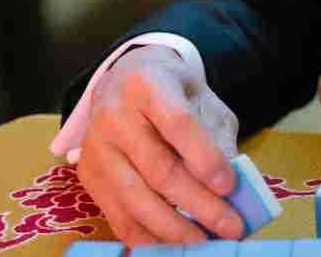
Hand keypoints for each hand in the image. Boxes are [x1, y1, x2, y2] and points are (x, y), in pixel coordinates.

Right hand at [53, 45, 244, 244]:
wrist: (124, 81)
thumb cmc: (172, 93)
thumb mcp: (202, 100)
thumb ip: (216, 137)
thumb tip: (233, 188)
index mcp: (148, 84)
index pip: (178, 123)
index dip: (205, 158)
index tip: (230, 186)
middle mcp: (114, 114)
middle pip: (158, 168)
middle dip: (198, 203)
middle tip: (230, 226)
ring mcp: (96, 147)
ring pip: (135, 199)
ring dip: (174, 229)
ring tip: (206, 243)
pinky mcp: (88, 177)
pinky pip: (118, 218)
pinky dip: (149, 238)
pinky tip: (174, 246)